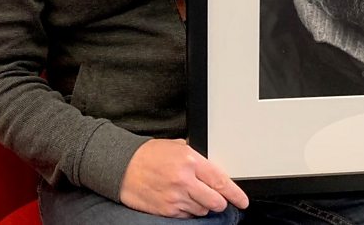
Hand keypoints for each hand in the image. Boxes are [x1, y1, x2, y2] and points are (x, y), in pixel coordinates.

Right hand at [119, 139, 248, 217]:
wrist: (121, 166)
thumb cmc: (147, 155)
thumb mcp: (176, 147)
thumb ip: (196, 158)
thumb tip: (211, 171)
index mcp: (190, 161)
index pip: (221, 181)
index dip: (236, 194)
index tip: (242, 201)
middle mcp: (185, 180)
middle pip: (216, 201)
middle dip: (218, 202)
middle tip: (215, 198)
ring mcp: (176, 197)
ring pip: (202, 211)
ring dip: (201, 206)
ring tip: (190, 195)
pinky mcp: (166, 210)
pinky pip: (187, 216)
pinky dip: (187, 211)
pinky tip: (179, 200)